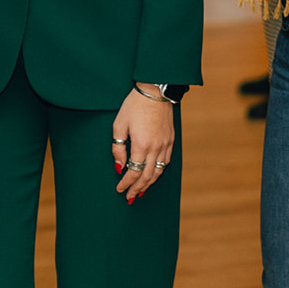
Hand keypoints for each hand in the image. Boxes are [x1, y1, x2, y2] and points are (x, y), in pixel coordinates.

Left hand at [111, 87, 175, 202]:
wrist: (156, 90)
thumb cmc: (134, 105)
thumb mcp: (119, 125)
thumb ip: (118, 148)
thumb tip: (119, 167)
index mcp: (141, 145)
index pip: (133, 172)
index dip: (126, 183)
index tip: (119, 189)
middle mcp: (156, 148)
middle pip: (147, 176)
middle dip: (137, 188)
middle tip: (130, 197)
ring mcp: (165, 144)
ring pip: (158, 171)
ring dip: (149, 183)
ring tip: (142, 191)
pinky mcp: (170, 139)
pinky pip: (166, 161)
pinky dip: (159, 171)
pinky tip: (153, 174)